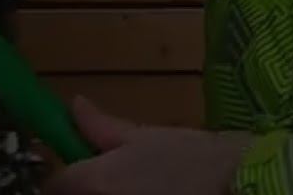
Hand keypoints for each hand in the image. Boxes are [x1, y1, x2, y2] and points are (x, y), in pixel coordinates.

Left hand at [43, 96, 253, 194]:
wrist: (236, 182)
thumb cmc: (194, 156)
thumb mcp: (147, 135)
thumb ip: (103, 126)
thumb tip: (75, 106)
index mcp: (92, 181)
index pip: (56, 183)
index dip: (69, 173)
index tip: (88, 165)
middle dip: (88, 188)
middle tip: (120, 175)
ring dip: (109, 193)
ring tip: (142, 184)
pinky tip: (154, 191)